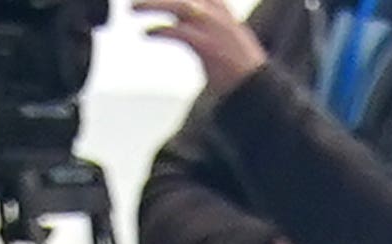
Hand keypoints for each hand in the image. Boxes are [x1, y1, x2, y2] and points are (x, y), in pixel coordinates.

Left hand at [137, 0, 267, 87]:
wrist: (257, 87)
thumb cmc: (239, 66)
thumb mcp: (225, 35)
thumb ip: (203, 23)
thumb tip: (178, 22)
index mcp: (221, 8)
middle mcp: (216, 13)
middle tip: (134, 2)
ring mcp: (212, 27)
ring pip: (177, 6)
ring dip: (152, 4)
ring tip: (133, 8)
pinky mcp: (207, 45)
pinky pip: (177, 32)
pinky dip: (159, 31)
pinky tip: (147, 33)